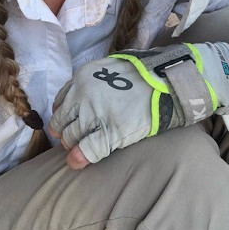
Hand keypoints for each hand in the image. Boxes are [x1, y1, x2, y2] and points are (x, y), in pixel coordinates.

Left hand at [49, 41, 228, 168]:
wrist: (168, 81)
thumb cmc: (144, 74)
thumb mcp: (112, 67)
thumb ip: (94, 79)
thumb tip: (84, 95)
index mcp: (83, 77)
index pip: (60, 102)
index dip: (64, 115)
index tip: (71, 122)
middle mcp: (83, 94)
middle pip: (61, 122)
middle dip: (66, 133)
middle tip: (75, 139)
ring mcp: (95, 114)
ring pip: (70, 138)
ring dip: (73, 146)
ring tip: (82, 149)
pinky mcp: (109, 132)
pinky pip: (84, 151)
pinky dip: (79, 159)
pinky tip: (79, 162)